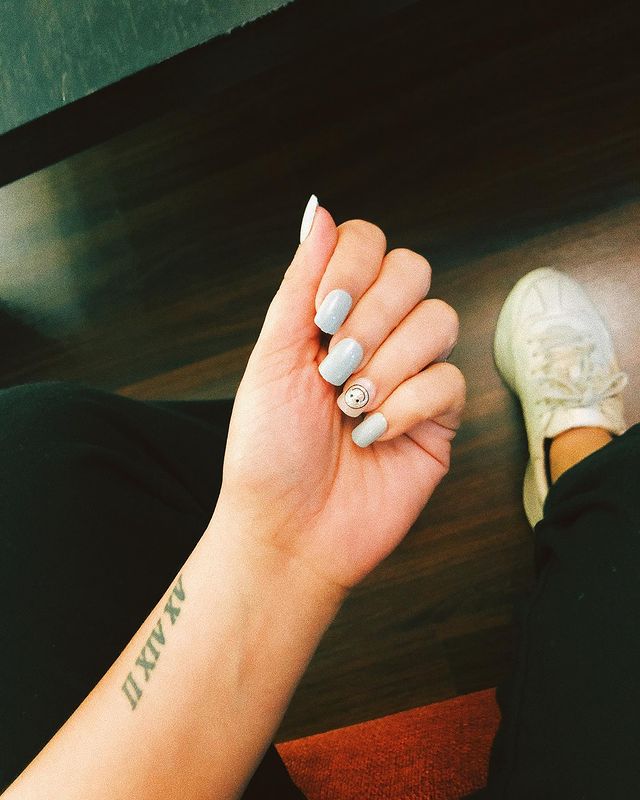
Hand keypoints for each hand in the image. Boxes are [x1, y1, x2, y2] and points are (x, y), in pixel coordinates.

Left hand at [215, 198, 464, 593]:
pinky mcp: (439, 418)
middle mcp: (376, 336)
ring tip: (350, 406)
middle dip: (373, 317)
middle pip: (412, 271)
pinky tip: (374, 435)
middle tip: (335, 367)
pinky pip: (450, 381)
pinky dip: (408, 405)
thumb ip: (299, 284)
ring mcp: (411, 374)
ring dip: (389, 363)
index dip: (353, 265)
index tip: (322, 314)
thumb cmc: (268, 450)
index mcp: (331, 316)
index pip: (367, 245)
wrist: (289, 530)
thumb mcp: (271, 359)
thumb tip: (318, 210)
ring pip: (439, 319)